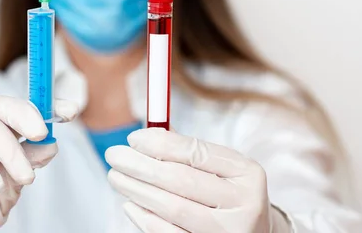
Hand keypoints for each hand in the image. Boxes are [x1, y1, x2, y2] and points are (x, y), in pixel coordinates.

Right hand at [0, 96, 77, 232]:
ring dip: (10, 148)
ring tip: (24, 178)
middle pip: (0, 104)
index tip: (70, 111)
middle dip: (26, 113)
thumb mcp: (9, 189)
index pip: (20, 111)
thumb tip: (51, 145)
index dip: (46, 105)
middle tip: (42, 133)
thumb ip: (27, 165)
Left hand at [106, 128, 291, 232]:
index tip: (133, 138)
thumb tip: (144, 138)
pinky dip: (146, 218)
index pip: (196, 152)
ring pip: (173, 208)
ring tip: (116, 177)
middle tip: (114, 156)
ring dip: (137, 190)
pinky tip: (130, 204)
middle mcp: (244, 204)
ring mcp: (229, 231)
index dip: (160, 143)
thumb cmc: (228, 193)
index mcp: (247, 173)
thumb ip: (189, 152)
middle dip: (141, 166)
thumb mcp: (222, 169)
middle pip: (181, 180)